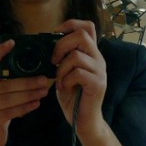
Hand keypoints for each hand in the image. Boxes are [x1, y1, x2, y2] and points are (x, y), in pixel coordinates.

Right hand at [0, 39, 49, 145]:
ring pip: (10, 98)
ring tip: (44, 91)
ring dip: (30, 94)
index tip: (12, 43)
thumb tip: (29, 69)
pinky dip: (26, 107)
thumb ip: (3, 82)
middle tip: (44, 79)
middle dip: (27, 81)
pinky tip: (36, 103)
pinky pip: (11, 112)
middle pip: (5, 84)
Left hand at [52, 19, 106, 138]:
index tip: (55, 36)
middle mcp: (98, 59)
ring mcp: (100, 71)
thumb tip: (45, 43)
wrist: (84, 120)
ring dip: (61, 68)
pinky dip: (66, 80)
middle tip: (53, 61)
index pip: (88, 26)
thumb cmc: (73, 96)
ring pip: (77, 56)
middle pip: (82, 35)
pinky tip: (64, 88)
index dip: (70, 24)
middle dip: (61, 45)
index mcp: (91, 53)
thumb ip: (62, 57)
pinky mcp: (98, 84)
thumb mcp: (64, 72)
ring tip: (59, 80)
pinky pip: (78, 73)